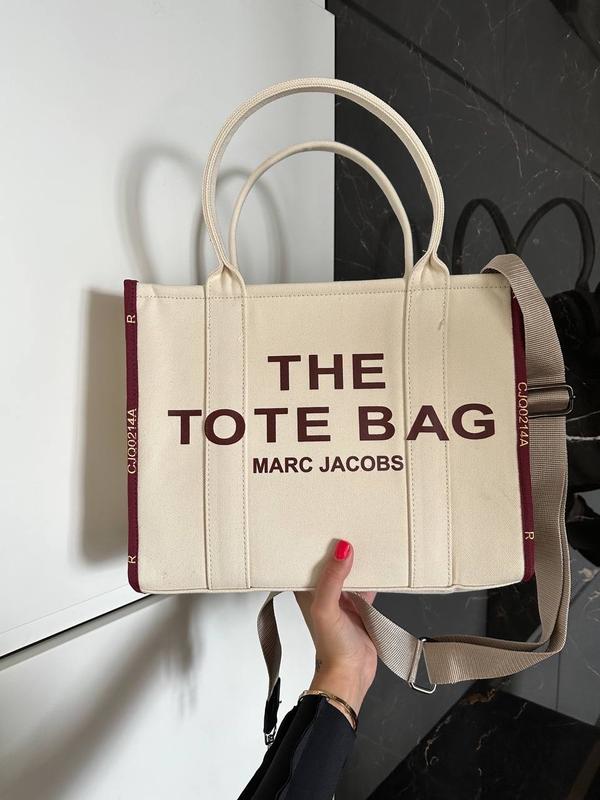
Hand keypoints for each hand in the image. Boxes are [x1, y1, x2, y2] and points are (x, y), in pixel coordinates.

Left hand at [294, 539, 377, 716]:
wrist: (352, 673)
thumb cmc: (331, 646)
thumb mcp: (326, 607)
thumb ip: (333, 578)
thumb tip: (342, 550)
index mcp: (307, 591)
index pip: (309, 559)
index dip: (315, 543)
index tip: (323, 523)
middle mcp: (323, 593)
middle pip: (331, 563)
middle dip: (339, 548)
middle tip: (348, 522)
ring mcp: (342, 600)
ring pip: (350, 572)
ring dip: (356, 561)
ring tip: (364, 536)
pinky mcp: (360, 607)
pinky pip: (367, 585)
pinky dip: (373, 576)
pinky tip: (379, 564)